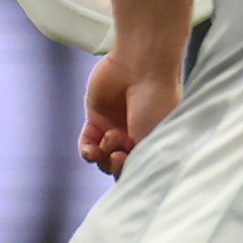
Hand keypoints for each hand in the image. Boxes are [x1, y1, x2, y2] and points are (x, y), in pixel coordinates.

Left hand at [80, 48, 183, 176]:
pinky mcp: (95, 118)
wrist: (141, 66)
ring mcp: (113, 128)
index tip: (128, 162)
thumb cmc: (156, 100)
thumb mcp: (155, 135)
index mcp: (151, 142)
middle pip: (116, 167)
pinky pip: (86, 143)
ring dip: (102, 155)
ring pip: (100, 158)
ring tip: (110, 140)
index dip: (129, 172)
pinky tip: (91, 149)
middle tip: (119, 153)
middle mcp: (133, 138)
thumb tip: (130, 176)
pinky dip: (87, 151)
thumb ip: (141, 158)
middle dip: (115, 165)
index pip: (136, 168)